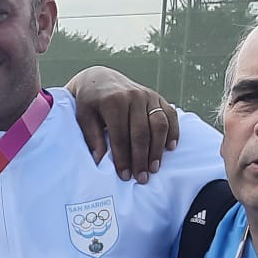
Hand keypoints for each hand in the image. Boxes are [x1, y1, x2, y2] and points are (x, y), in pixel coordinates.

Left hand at [66, 65, 178, 182]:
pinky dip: (173, 131)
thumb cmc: (90, 102)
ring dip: (158, 149)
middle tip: (142, 177)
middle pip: (141, 133)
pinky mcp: (158, 97)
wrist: (100, 80)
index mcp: (113, 101)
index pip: (120, 135)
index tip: (124, 176)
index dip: (123, 158)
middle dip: (141, 158)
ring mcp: (148, 96)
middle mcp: (133, 96)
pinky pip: (170, 115)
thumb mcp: (83, 116)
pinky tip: (170, 147)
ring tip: (154, 168)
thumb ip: (92, 137)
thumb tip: (99, 160)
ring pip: (159, 125)